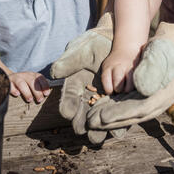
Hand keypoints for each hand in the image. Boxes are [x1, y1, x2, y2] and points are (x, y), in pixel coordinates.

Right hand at [9, 71, 49, 102]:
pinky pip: (10, 85)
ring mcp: (16, 78)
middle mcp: (25, 75)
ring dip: (26, 92)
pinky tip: (17, 94)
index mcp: (33, 75)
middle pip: (32, 81)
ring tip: (30, 99)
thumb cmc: (25, 84)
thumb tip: (46, 95)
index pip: (40, 78)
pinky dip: (14, 90)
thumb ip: (39, 88)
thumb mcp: (32, 84)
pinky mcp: (8, 82)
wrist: (9, 79)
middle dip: (36, 91)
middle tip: (39, 100)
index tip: (46, 94)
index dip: (44, 85)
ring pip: (21, 83)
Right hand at [50, 13, 126, 143]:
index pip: (67, 104)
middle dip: (84, 126)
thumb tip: (54, 73)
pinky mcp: (118, 105)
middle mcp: (86, 101)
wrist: (114, 42)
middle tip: (88, 127)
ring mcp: (102, 104)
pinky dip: (118, 123)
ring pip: (100, 123)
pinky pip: (117, 118)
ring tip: (104, 131)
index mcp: (74, 89)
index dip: (68, 109)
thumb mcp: (80, 50)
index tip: (70, 112)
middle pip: (82, 120)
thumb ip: (68, 61)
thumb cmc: (93, 44)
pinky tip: (120, 125)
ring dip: (102, 129)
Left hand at [86, 22, 173, 129]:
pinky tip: (102, 110)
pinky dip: (117, 110)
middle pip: (134, 115)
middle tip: (93, 122)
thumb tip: (139, 86)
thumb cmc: (168, 47)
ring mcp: (155, 101)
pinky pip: (131, 107)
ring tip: (93, 119)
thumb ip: (151, 68)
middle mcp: (161, 101)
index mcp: (165, 92)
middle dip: (113, 120)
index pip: (141, 109)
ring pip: (131, 113)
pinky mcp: (148, 98)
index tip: (104, 117)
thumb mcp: (160, 52)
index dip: (121, 114)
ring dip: (112, 117)